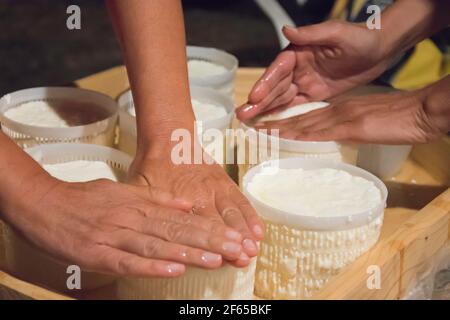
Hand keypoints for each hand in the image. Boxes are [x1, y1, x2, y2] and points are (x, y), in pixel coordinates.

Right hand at [6, 177, 246, 277]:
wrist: (45, 203)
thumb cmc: (87, 198)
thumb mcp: (124, 190)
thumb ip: (157, 197)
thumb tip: (188, 204)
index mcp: (140, 204)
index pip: (183, 217)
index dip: (210, 227)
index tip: (234, 236)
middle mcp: (133, 218)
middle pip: (176, 230)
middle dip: (209, 241)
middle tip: (236, 249)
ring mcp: (115, 236)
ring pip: (157, 245)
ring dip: (187, 253)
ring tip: (215, 261)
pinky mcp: (97, 253)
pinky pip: (128, 262)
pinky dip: (151, 266)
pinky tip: (173, 270)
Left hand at [129, 154, 264, 267]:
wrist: (170, 138)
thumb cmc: (152, 166)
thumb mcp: (139, 187)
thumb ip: (144, 209)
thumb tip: (139, 231)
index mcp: (179, 200)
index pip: (196, 227)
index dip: (209, 244)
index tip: (221, 260)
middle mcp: (201, 196)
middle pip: (219, 223)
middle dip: (232, 242)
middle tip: (243, 259)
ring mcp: (216, 189)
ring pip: (233, 212)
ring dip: (244, 231)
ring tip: (253, 249)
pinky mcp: (225, 182)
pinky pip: (241, 200)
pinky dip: (251, 215)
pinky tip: (259, 230)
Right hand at [236, 20, 390, 120]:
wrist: (381, 49)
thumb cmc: (360, 37)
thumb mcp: (336, 32)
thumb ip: (311, 34)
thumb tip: (286, 31)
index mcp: (299, 52)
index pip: (278, 69)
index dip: (265, 83)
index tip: (254, 96)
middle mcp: (298, 68)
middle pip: (275, 87)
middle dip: (259, 101)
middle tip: (242, 115)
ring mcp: (305, 82)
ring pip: (282, 98)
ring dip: (265, 110)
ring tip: (248, 122)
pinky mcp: (315, 93)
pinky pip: (296, 106)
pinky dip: (283, 114)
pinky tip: (270, 124)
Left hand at [254, 86, 448, 144]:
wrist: (419, 111)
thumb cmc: (399, 120)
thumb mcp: (368, 124)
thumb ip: (350, 129)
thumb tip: (338, 138)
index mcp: (339, 111)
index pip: (306, 117)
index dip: (285, 123)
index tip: (267, 128)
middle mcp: (335, 111)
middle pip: (298, 119)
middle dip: (274, 125)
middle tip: (252, 128)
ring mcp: (341, 117)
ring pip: (303, 124)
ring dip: (279, 129)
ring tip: (258, 132)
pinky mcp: (350, 125)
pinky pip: (319, 131)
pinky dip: (299, 134)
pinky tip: (284, 137)